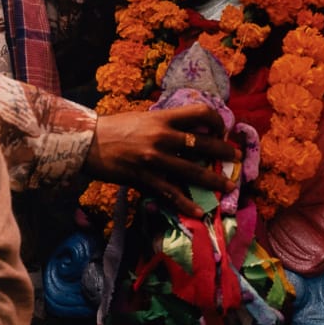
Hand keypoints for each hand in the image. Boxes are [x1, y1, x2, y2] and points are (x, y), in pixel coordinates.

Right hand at [86, 104, 238, 217]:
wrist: (88, 142)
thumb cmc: (115, 128)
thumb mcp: (143, 118)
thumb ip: (165, 124)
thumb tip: (187, 130)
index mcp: (163, 118)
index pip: (199, 112)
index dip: (216, 120)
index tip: (222, 130)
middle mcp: (162, 136)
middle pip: (203, 143)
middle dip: (223, 152)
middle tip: (236, 159)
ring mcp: (154, 159)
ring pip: (192, 170)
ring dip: (214, 180)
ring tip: (229, 186)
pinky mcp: (144, 178)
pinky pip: (171, 193)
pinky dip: (187, 204)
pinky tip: (199, 212)